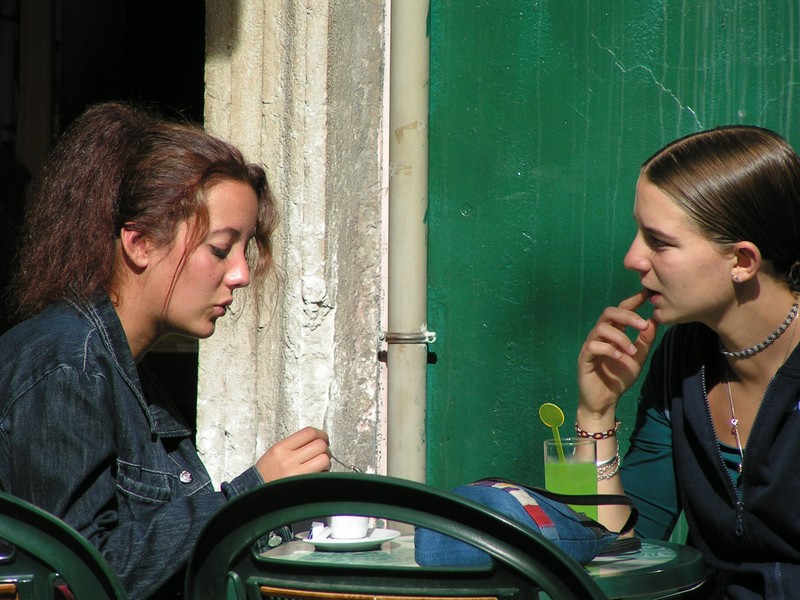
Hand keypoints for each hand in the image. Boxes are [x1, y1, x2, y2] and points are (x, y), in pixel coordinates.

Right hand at [255, 426, 330, 482]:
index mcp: (280, 448)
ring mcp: (296, 474)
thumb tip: (316, 440)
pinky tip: (317, 475)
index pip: (309, 433)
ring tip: (319, 466)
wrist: (255, 494)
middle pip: (320, 445)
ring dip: (326, 462)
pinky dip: (324, 474)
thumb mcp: (274, 454)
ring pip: (324, 459)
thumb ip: (294, 445)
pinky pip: (322, 475)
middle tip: (322, 454)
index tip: (323, 439)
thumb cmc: (266, 475)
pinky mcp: (302, 486)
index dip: (321, 434)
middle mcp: (288, 459)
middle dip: (325, 449)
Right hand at [577, 290, 658, 415]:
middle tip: (643, 324)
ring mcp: (591, 345)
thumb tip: (653, 320)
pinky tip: (619, 358)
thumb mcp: (637, 358)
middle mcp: (600, 335)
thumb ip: (644, 341)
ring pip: (602, 328)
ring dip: (621, 337)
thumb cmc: (619, 379)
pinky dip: (609, 349)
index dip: (633, 301)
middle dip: (627, 315)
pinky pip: (594, 346)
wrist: (605, 401)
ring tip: (631, 351)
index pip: (621, 311)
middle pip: (609, 313)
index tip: (647, 293)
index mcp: (613, 333)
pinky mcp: (584, 358)